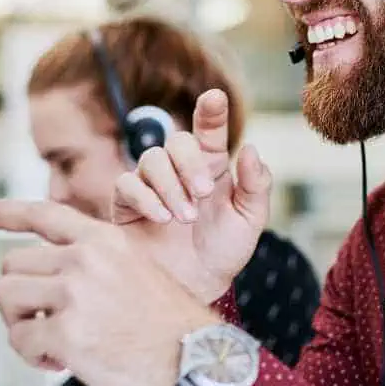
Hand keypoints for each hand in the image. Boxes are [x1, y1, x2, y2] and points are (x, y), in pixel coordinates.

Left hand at [0, 201, 217, 385]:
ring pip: (6, 296)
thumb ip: (92, 260)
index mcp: (103, 239)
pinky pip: (19, 340)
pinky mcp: (67, 333)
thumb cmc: (165, 322)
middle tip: (41, 320)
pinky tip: (61, 362)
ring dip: (19, 322)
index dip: (3, 213)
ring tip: (49, 340)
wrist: (193, 358)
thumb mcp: (134, 268)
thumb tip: (42, 275)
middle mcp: (85, 259)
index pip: (42, 213)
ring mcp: (75, 294)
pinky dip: (32, 356)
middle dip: (18, 296)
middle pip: (12, 264)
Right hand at [112, 88, 271, 303]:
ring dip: (170, 185)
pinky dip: (146, 198)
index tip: (215, 97)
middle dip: (189, 163)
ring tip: (185, 218)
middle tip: (203, 193)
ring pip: (151, 159)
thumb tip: (251, 149)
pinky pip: (127, 185)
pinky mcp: (127, 205)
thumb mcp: (251, 220)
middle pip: (176, 141)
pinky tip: (162, 219)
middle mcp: (180, 170)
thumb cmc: (224, 252)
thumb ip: (257, 186)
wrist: (196, 287)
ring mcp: (152, 185)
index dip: (211, 111)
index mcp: (212, 167)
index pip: (210, 130)